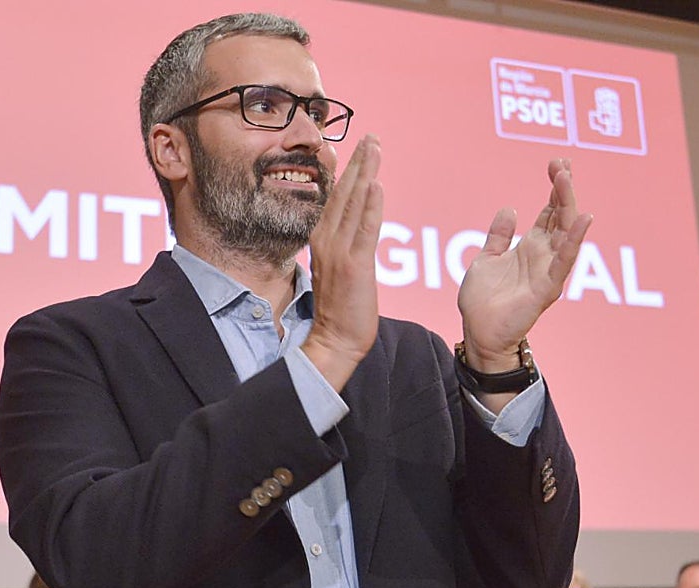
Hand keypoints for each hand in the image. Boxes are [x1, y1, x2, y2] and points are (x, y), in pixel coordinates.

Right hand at [301, 134, 383, 390]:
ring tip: (375, 147)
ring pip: (354, 204)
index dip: (347, 171)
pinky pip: (365, 230)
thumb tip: (350, 230)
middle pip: (344, 193)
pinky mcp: (355, 266)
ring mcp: (339, 252)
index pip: (336, 198)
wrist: (334, 340)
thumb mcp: (336, 269)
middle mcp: (327, 241)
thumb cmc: (339, 310)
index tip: (357, 148)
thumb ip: (341, 245)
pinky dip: (371, 206)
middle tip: (371, 137)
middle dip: (358, 163)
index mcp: (321, 240)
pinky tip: (376, 184)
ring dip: (366, 173)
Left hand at [457, 158, 593, 372]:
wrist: (478, 333)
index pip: (550, 211)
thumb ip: (498, 236)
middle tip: (562, 164)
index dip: (554, 188)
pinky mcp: (547, 288)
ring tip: (566, 179)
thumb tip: (510, 209)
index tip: (557, 163)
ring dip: (568, 205)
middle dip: (563, 189)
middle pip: (561, 216)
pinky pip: (564, 262)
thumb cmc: (483, 301)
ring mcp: (548, 271)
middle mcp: (544, 256)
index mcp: (531, 247)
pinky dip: (574, 240)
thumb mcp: (486, 259)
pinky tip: (583, 218)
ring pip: (565, 233)